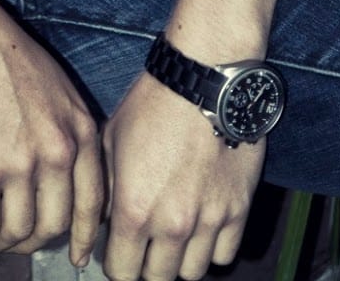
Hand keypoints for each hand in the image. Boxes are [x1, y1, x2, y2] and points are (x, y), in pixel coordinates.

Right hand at [0, 0, 102, 263]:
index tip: (76, 256)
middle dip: (34, 242)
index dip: (83, 235)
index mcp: (79, 128)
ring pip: (18, 231)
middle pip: (55, 224)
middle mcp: (58, 150)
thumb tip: (61, 169)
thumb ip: (64, 127)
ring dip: (1, 243)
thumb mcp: (53, 85)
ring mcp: (21, 163)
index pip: (93, 202)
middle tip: (16, 242)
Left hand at [101, 71, 263, 280]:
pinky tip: (201, 226)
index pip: (121, 272)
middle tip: (144, 246)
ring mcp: (208, 221)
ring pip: (192, 273)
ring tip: (172, 237)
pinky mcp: (238, 211)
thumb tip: (101, 222)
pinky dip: (211, 247)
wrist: (204, 79)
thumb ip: (105, 188)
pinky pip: (223, 255)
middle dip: (145, 267)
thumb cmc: (152, 103)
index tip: (118, 253)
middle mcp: (172, 224)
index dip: (115, 265)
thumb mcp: (111, 140)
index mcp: (134, 209)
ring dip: (179, 260)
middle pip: (157, 279)